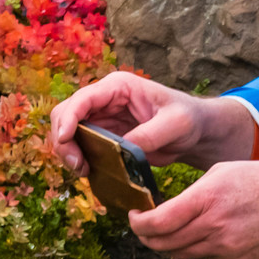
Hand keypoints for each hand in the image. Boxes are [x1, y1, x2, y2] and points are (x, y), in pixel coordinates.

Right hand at [48, 70, 257, 172]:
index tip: (65, 141)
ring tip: (83, 170)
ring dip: (68, 151)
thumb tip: (121, 148)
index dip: (69, 119)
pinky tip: (89, 171)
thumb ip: (149, 134)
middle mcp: (105, 99)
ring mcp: (102, 117)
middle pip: (65, 114)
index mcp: (119, 87)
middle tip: (77, 165)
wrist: (195, 131)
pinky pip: (80, 145)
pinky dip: (78, 158)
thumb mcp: (176, 124)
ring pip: (67, 131)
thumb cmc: (189, 119)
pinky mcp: (104, 136)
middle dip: (63, 139)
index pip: (83, 98)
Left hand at [129, 161, 258, 258]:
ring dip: (167, 245)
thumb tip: (166, 211)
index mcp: (207, 199)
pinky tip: (200, 234)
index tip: (133, 216)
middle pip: (163, 244)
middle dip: (146, 237)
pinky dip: (193, 249)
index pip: (158, 223)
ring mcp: (225, 248)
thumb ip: (192, 193)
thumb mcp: (223, 171)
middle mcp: (213, 227)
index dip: (138, 224)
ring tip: (167, 230)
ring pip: (180, 255)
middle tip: (143, 226)